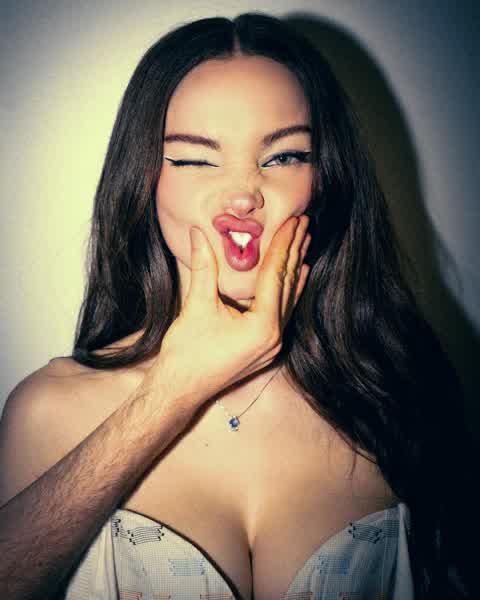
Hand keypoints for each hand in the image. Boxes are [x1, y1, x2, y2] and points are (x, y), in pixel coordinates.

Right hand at [145, 215, 310, 407]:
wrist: (180, 389)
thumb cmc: (187, 351)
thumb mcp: (197, 305)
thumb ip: (203, 267)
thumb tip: (198, 232)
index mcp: (262, 326)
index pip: (275, 275)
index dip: (282, 245)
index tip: (291, 221)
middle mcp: (275, 337)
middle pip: (287, 285)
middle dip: (295, 252)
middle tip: (304, 223)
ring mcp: (272, 345)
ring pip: (289, 299)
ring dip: (296, 269)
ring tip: (305, 243)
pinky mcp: (266, 348)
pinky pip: (284, 313)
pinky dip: (290, 292)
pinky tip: (299, 277)